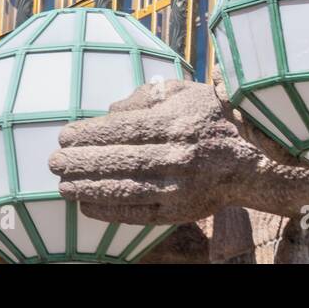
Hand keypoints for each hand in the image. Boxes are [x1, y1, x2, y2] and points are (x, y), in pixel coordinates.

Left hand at [50, 78, 268, 225]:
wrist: (255, 158)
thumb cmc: (215, 118)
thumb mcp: (186, 94)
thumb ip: (147, 98)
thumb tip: (109, 112)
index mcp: (177, 123)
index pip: (123, 129)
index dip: (90, 134)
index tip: (65, 136)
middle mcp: (177, 156)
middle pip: (118, 160)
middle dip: (81, 162)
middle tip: (53, 161)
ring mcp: (179, 186)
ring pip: (123, 189)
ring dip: (87, 188)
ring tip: (62, 184)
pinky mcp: (181, 210)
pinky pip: (137, 213)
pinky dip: (108, 210)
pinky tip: (86, 204)